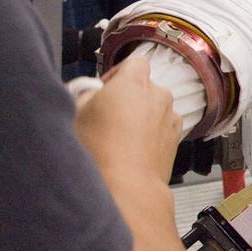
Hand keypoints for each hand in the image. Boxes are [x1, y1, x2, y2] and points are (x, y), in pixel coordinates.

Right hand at [74, 57, 181, 183]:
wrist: (125, 188)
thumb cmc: (99, 152)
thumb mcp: (75, 114)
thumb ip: (84, 94)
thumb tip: (88, 92)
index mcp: (134, 82)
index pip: (134, 62)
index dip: (117, 74)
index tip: (103, 90)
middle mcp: (158, 95)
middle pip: (144, 87)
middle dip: (127, 98)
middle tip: (105, 117)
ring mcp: (170, 116)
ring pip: (154, 108)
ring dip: (140, 117)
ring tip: (117, 139)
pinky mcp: (176, 138)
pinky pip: (161, 127)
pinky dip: (150, 134)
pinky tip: (131, 150)